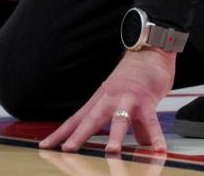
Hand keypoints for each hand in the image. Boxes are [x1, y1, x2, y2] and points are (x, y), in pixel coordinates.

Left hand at [39, 49, 175, 153]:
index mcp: (99, 100)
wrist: (149, 52)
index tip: (45, 145)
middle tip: (67, 149)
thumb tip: (141, 143)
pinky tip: (158, 149)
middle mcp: (109, 99)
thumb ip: (131, 125)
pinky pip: (151, 121)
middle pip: (91, 119)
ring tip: (111, 151)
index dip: (61, 133)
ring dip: (115, 136)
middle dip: (78, 135)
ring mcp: (127, 99)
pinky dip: (155, 135)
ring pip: (119, 119)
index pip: (76, 119)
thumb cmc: (135, 77)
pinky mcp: (146, 99)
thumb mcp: (124, 101)